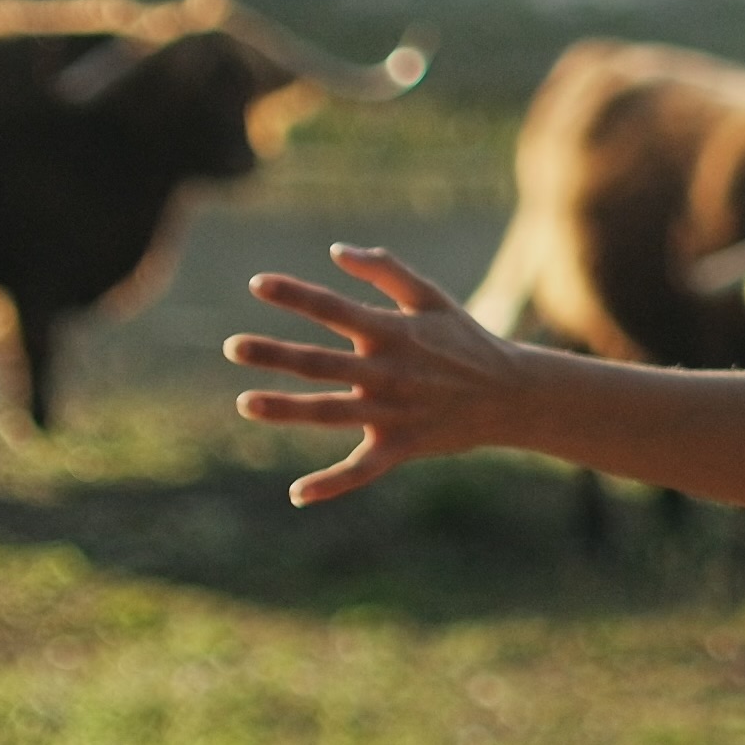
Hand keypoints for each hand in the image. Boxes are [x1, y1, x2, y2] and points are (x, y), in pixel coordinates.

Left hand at [224, 244, 524, 505]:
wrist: (512, 396)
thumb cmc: (466, 341)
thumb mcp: (432, 298)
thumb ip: (386, 272)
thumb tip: (337, 251)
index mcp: (393, 333)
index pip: (334, 309)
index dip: (296, 295)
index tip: (257, 285)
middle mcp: (388, 372)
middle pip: (321, 362)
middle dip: (275, 355)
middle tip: (233, 348)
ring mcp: (393, 412)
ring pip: (330, 412)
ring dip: (287, 409)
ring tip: (246, 404)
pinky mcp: (401, 445)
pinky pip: (362, 469)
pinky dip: (332, 484)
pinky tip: (297, 494)